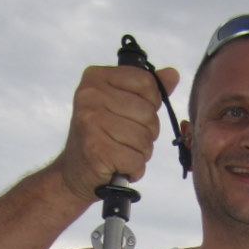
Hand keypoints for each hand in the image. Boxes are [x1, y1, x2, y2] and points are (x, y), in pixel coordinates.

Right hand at [57, 64, 180, 201]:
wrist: (75, 173)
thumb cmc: (100, 137)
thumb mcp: (120, 106)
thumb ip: (146, 91)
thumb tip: (173, 74)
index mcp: (96, 78)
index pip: (146, 82)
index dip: (151, 104)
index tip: (134, 117)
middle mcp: (90, 96)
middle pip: (148, 113)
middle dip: (147, 134)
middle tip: (126, 141)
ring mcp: (91, 122)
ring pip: (145, 139)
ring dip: (140, 154)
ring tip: (122, 154)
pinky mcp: (96, 150)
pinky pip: (137, 160)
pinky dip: (134, 169)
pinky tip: (120, 167)